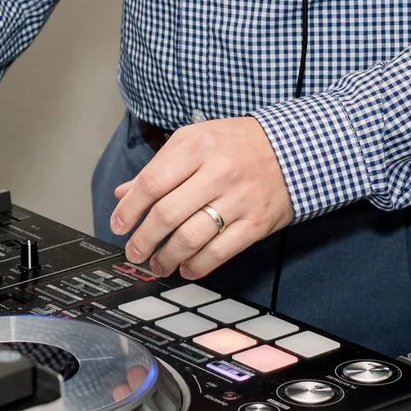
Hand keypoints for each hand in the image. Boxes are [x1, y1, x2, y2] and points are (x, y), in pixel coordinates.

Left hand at [109, 115, 291, 281]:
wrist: (291, 149)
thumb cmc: (236, 144)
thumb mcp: (194, 141)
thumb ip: (159, 168)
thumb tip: (123, 194)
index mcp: (196, 146)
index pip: (151, 184)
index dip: (130, 210)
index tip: (118, 226)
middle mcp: (216, 172)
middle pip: (167, 215)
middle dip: (144, 240)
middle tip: (134, 252)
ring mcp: (238, 199)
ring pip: (190, 238)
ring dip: (167, 258)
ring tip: (157, 265)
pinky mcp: (255, 223)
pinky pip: (219, 252)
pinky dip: (198, 266)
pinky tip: (186, 269)